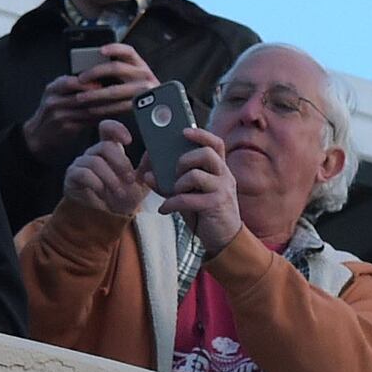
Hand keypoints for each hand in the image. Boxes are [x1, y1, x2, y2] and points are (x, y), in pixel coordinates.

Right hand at [23, 44, 156, 155]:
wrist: (36, 138)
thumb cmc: (52, 115)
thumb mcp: (57, 96)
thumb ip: (75, 88)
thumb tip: (102, 81)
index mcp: (55, 87)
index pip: (78, 79)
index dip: (99, 78)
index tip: (118, 76)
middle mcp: (56, 99)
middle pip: (88, 93)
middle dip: (111, 91)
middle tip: (130, 88)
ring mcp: (60, 115)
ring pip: (91, 107)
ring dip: (112, 104)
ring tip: (129, 101)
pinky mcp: (67, 128)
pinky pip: (90, 120)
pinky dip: (105, 115)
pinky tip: (117, 113)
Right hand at [62, 122, 145, 217]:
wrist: (107, 219)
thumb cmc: (122, 197)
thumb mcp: (140, 183)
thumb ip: (147, 167)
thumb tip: (154, 152)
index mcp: (110, 149)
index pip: (107, 129)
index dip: (115, 128)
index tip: (128, 140)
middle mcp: (94, 153)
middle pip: (105, 146)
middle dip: (120, 163)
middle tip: (130, 179)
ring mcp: (81, 164)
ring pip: (95, 162)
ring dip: (110, 178)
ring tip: (119, 192)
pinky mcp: (72, 177)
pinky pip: (84, 174)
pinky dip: (97, 185)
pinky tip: (103, 194)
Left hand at [164, 126, 243, 252]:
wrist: (224, 239)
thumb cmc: (205, 213)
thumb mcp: (189, 194)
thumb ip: (171, 183)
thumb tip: (147, 174)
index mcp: (220, 169)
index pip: (216, 144)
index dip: (201, 134)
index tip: (184, 132)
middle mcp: (224, 176)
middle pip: (206, 154)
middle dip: (185, 160)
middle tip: (175, 172)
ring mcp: (222, 190)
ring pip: (196, 175)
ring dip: (178, 183)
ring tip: (173, 193)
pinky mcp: (215, 205)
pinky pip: (188, 198)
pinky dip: (171, 203)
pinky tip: (165, 209)